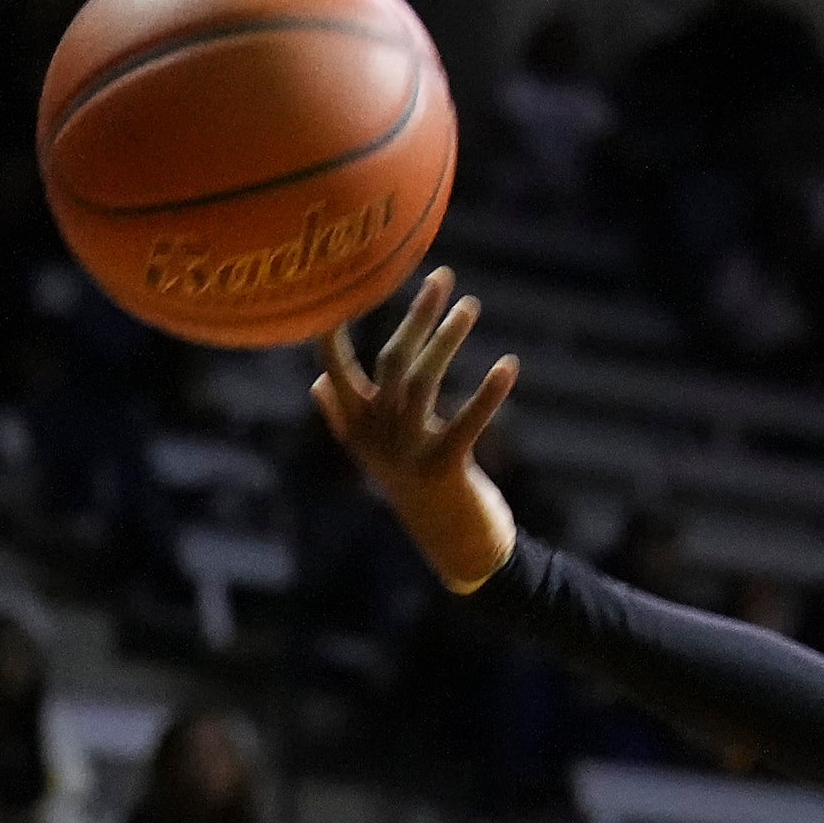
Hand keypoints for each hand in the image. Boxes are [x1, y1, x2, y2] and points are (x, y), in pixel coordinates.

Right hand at [311, 268, 521, 591]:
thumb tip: (317, 384)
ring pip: (422, 382)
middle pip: (392, 362)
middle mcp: (376, 436)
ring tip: (471, 305)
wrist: (452, 546)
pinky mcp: (442, 469)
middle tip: (442, 277)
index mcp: (358, 426)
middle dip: (416, 316)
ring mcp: (406, 453)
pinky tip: (507, 365)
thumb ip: (343, 418)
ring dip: (447, 339)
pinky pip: (466, 422)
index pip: (336, 368)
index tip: (345, 286)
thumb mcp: (374, 455)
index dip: (336, 329)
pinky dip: (487, 393)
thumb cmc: (417, 488)